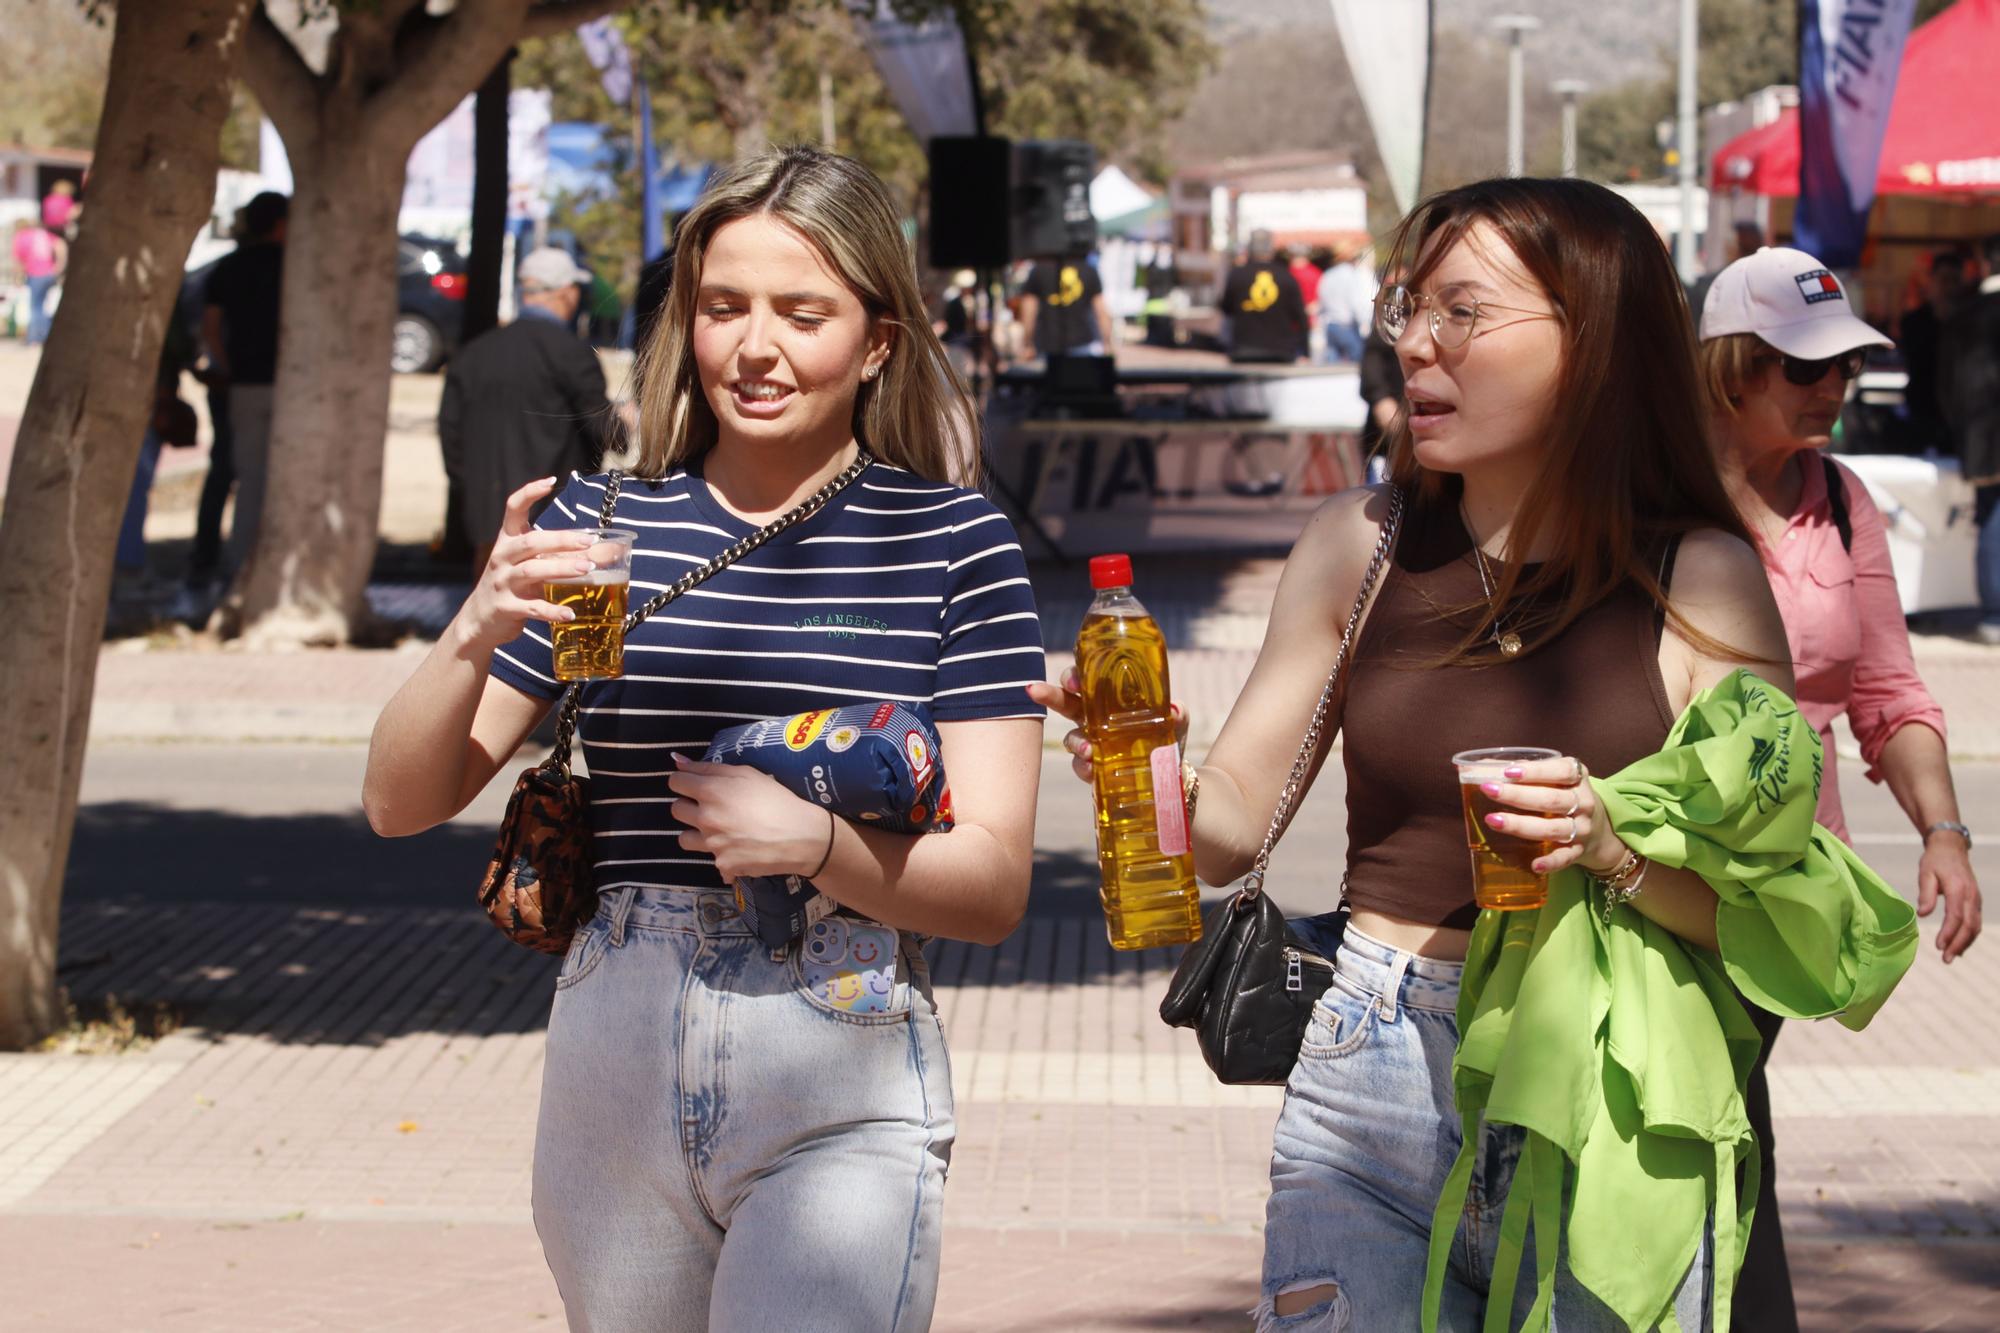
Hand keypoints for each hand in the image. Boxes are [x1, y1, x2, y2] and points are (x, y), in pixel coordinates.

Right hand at [452, 477, 597, 653]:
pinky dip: (551, 610)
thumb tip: (607, 550)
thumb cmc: (513, 585)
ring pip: (532, 571)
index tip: (551, 481)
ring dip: (561, 569)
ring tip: (587, 569)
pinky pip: (531, 607)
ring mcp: (501, 582)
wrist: (479, 618)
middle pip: (531, 542)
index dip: (529, 493)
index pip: (513, 508)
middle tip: (588, 542)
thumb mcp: (530, 564)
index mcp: (507, 541)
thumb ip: (559, 556)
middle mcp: (502, 557)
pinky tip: (570, 613)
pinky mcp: (505, 607)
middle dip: (561, 540)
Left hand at [667, 756, 831, 881]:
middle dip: (689, 807)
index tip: (695, 786)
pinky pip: (713, 860)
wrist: (801, 836)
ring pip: (684, 838)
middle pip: (676, 810)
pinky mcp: (722, 864)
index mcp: (711, 791)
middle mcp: (706, 817)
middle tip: (711, 809)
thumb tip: (678, 762)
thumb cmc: (777, 799)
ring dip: (697, 834)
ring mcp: (712, 844)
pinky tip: (741, 851)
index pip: (675, 782)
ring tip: (719, 832)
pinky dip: (724, 857)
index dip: (684, 782)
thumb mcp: (747, 774)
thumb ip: (710, 768)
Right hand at [1025, 665, 1187, 784]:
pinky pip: (1080, 766)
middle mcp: (1093, 717)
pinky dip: (1084, 766)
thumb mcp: (1175, 722)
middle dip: (1049, 694)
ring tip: (1089, 750)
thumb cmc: (1165, 737)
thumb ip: (1178, 713)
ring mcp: (1091, 743)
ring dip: (1076, 741)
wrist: (1170, 775)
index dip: (1073, 674)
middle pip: (1064, 701)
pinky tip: (1092, 768)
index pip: (1084, 677)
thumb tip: (1174, 710)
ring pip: (1071, 737)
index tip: (1072, 680)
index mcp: (1108, 697)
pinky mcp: (1094, 768)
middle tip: (1037, 691)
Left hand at [1476, 754, 1627, 877]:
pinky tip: (1535, 864)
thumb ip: (1527, 772)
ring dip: (1522, 825)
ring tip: (1493, 820)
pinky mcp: (1579, 851)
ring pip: (1553, 828)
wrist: (1600, 832)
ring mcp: (1583, 829)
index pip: (1561, 771)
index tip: (1508, 772)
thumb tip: (1482, 766)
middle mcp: (1584, 802)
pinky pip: (1565, 858)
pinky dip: (1551, 862)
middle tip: (1489, 790)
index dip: (1535, 771)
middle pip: (1551, 799)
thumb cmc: (1566, 797)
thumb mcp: (1556, 780)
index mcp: (1578, 778)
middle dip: (1517, 795)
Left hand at [1917, 832, 1981, 962]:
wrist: (1951, 847)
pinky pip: (1975, 921)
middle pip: (1968, 925)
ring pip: (1975, 926)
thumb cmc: (1935, 861)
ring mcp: (1976, 899)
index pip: (1955, 916)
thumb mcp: (1925, 873)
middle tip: (1946, 959)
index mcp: (1958, 888)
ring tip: (1951, 956)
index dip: (1948, 933)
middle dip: (1958, 944)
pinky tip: (1959, 945)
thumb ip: (1925, 894)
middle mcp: (1971, 896)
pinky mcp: (1975, 901)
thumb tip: (1922, 914)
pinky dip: (1969, 935)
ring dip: (1964, 943)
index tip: (1939, 946)